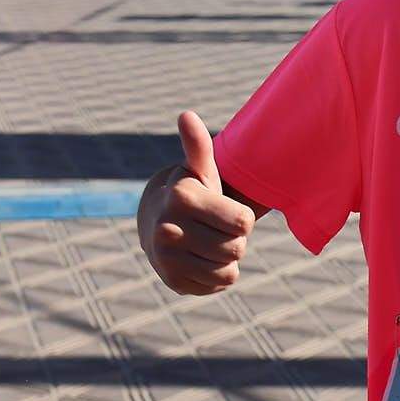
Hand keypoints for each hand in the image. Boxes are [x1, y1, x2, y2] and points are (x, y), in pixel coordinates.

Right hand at [140, 111, 254, 296]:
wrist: (156, 223)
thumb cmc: (190, 193)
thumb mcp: (198, 170)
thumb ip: (198, 146)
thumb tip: (186, 115)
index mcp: (182, 198)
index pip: (243, 222)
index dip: (242, 218)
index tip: (224, 210)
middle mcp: (169, 229)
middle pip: (236, 248)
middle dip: (235, 239)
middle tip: (216, 228)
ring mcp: (167, 258)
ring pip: (229, 271)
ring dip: (228, 259)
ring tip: (211, 243)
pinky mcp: (172, 281)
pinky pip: (216, 285)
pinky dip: (216, 276)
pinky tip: (202, 259)